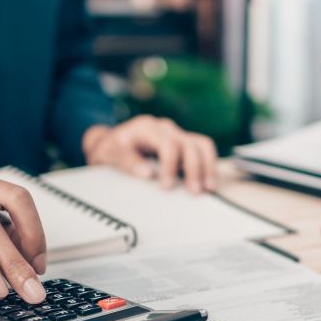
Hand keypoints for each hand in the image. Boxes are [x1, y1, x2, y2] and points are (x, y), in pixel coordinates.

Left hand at [82, 116, 218, 192]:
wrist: (113, 141)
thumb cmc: (113, 148)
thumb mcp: (111, 154)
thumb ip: (127, 162)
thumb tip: (147, 174)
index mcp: (147, 128)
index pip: (167, 144)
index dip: (170, 165)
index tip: (167, 186)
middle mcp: (165, 128)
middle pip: (188, 144)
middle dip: (193, 169)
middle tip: (193, 191)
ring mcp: (177, 134)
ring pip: (202, 144)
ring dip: (207, 166)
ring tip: (208, 187)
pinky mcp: (184, 142)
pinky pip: (203, 149)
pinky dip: (209, 164)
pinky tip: (209, 181)